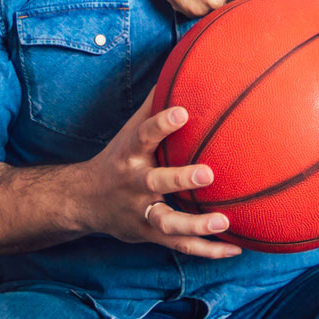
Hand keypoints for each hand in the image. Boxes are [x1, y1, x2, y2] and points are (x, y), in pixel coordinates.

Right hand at [80, 99, 241, 258]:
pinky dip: (207, 250)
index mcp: (130, 154)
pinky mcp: (150, 234)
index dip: (162, 123)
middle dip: (181, 179)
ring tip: (223, 222)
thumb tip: (178, 69)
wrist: (84, 201)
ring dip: (195, 224)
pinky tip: (234, 249)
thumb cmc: (118, 158)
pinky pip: (180, 245)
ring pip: (168, 222)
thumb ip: (152, 104)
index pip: (144, 135)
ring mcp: (142, 212)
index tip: (183, 112)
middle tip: (209, 173)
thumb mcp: (128, 131)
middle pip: (155, 182)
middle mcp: (134, 184)